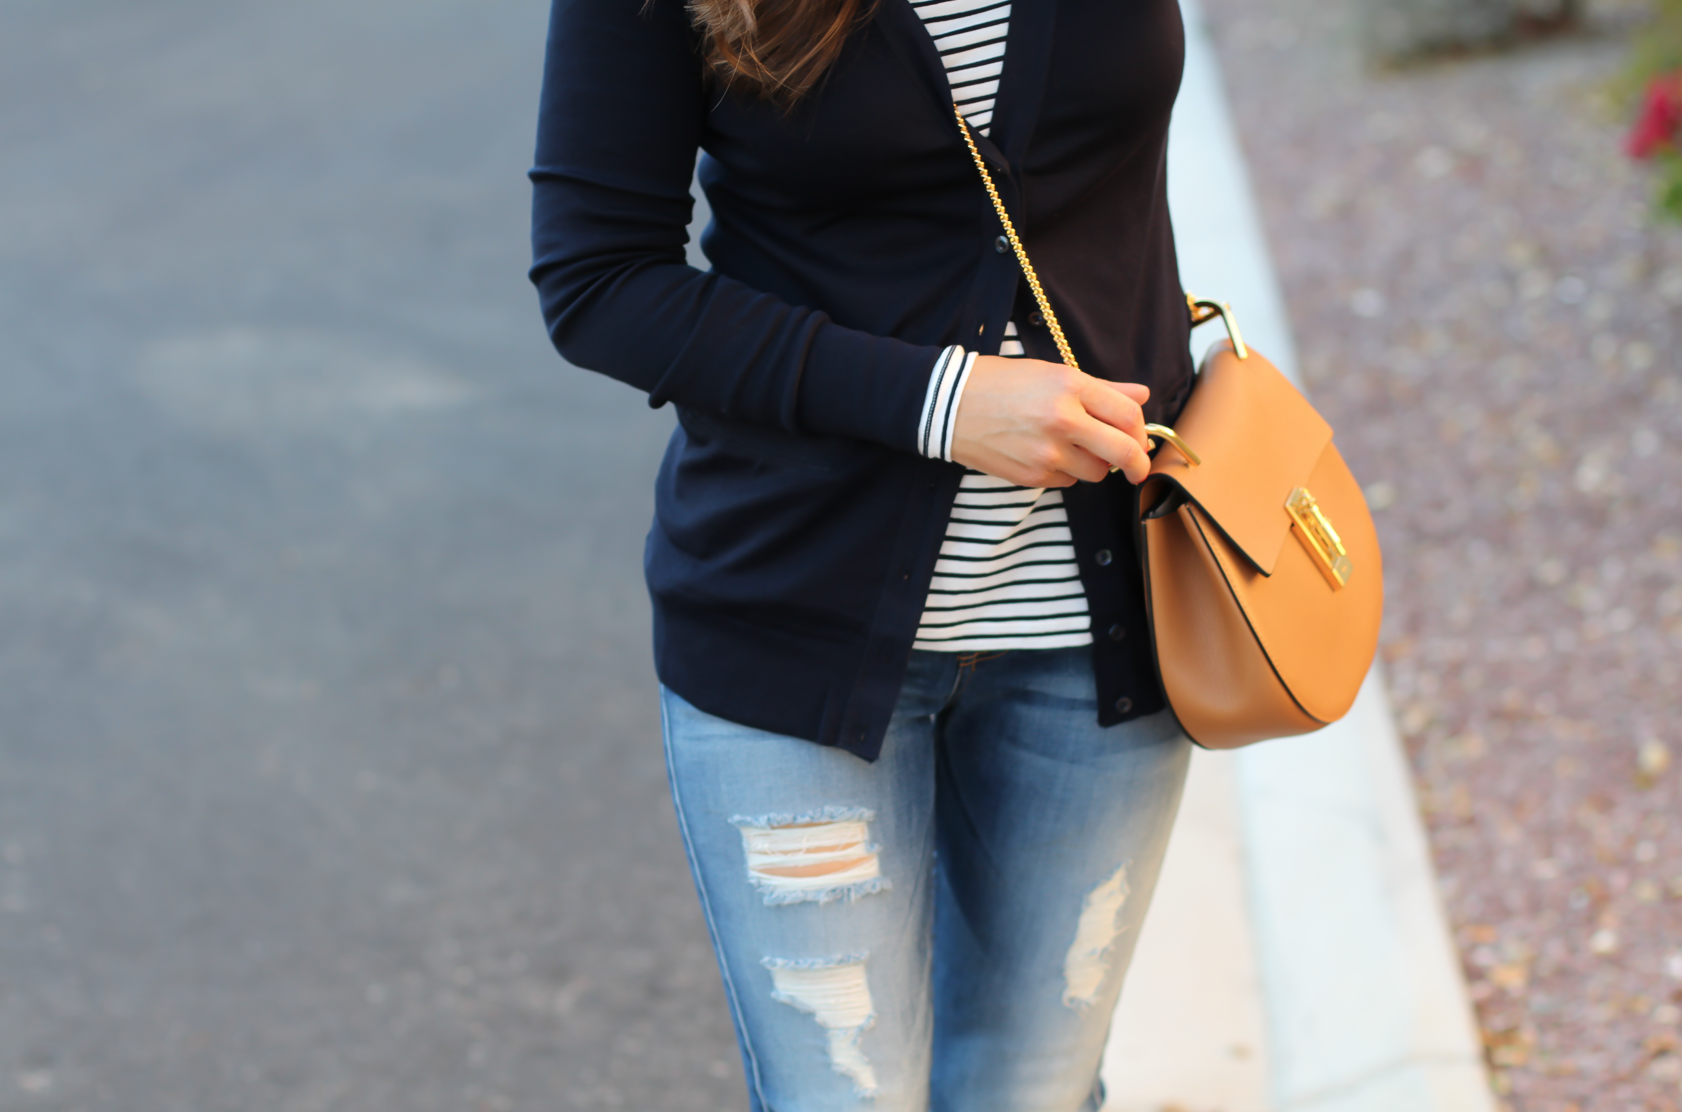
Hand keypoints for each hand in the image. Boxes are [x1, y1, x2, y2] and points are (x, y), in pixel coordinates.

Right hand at [949, 356, 1152, 485]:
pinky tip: (1045, 453)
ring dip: (1095, 464)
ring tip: (1074, 448)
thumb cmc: (1001, 383)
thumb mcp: (1052, 374)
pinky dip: (1065, 471)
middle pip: (1122, 451)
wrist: (949, 406)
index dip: (1141, 430)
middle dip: (1138, 464)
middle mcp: (1062, 420)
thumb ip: (1102, 389)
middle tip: (1138, 468)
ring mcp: (1047, 452)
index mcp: (1070, 387)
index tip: (1141, 439)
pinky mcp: (1032, 475)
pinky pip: (1067, 481)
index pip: (1128, 414)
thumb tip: (1142, 394)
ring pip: (1096, 472)